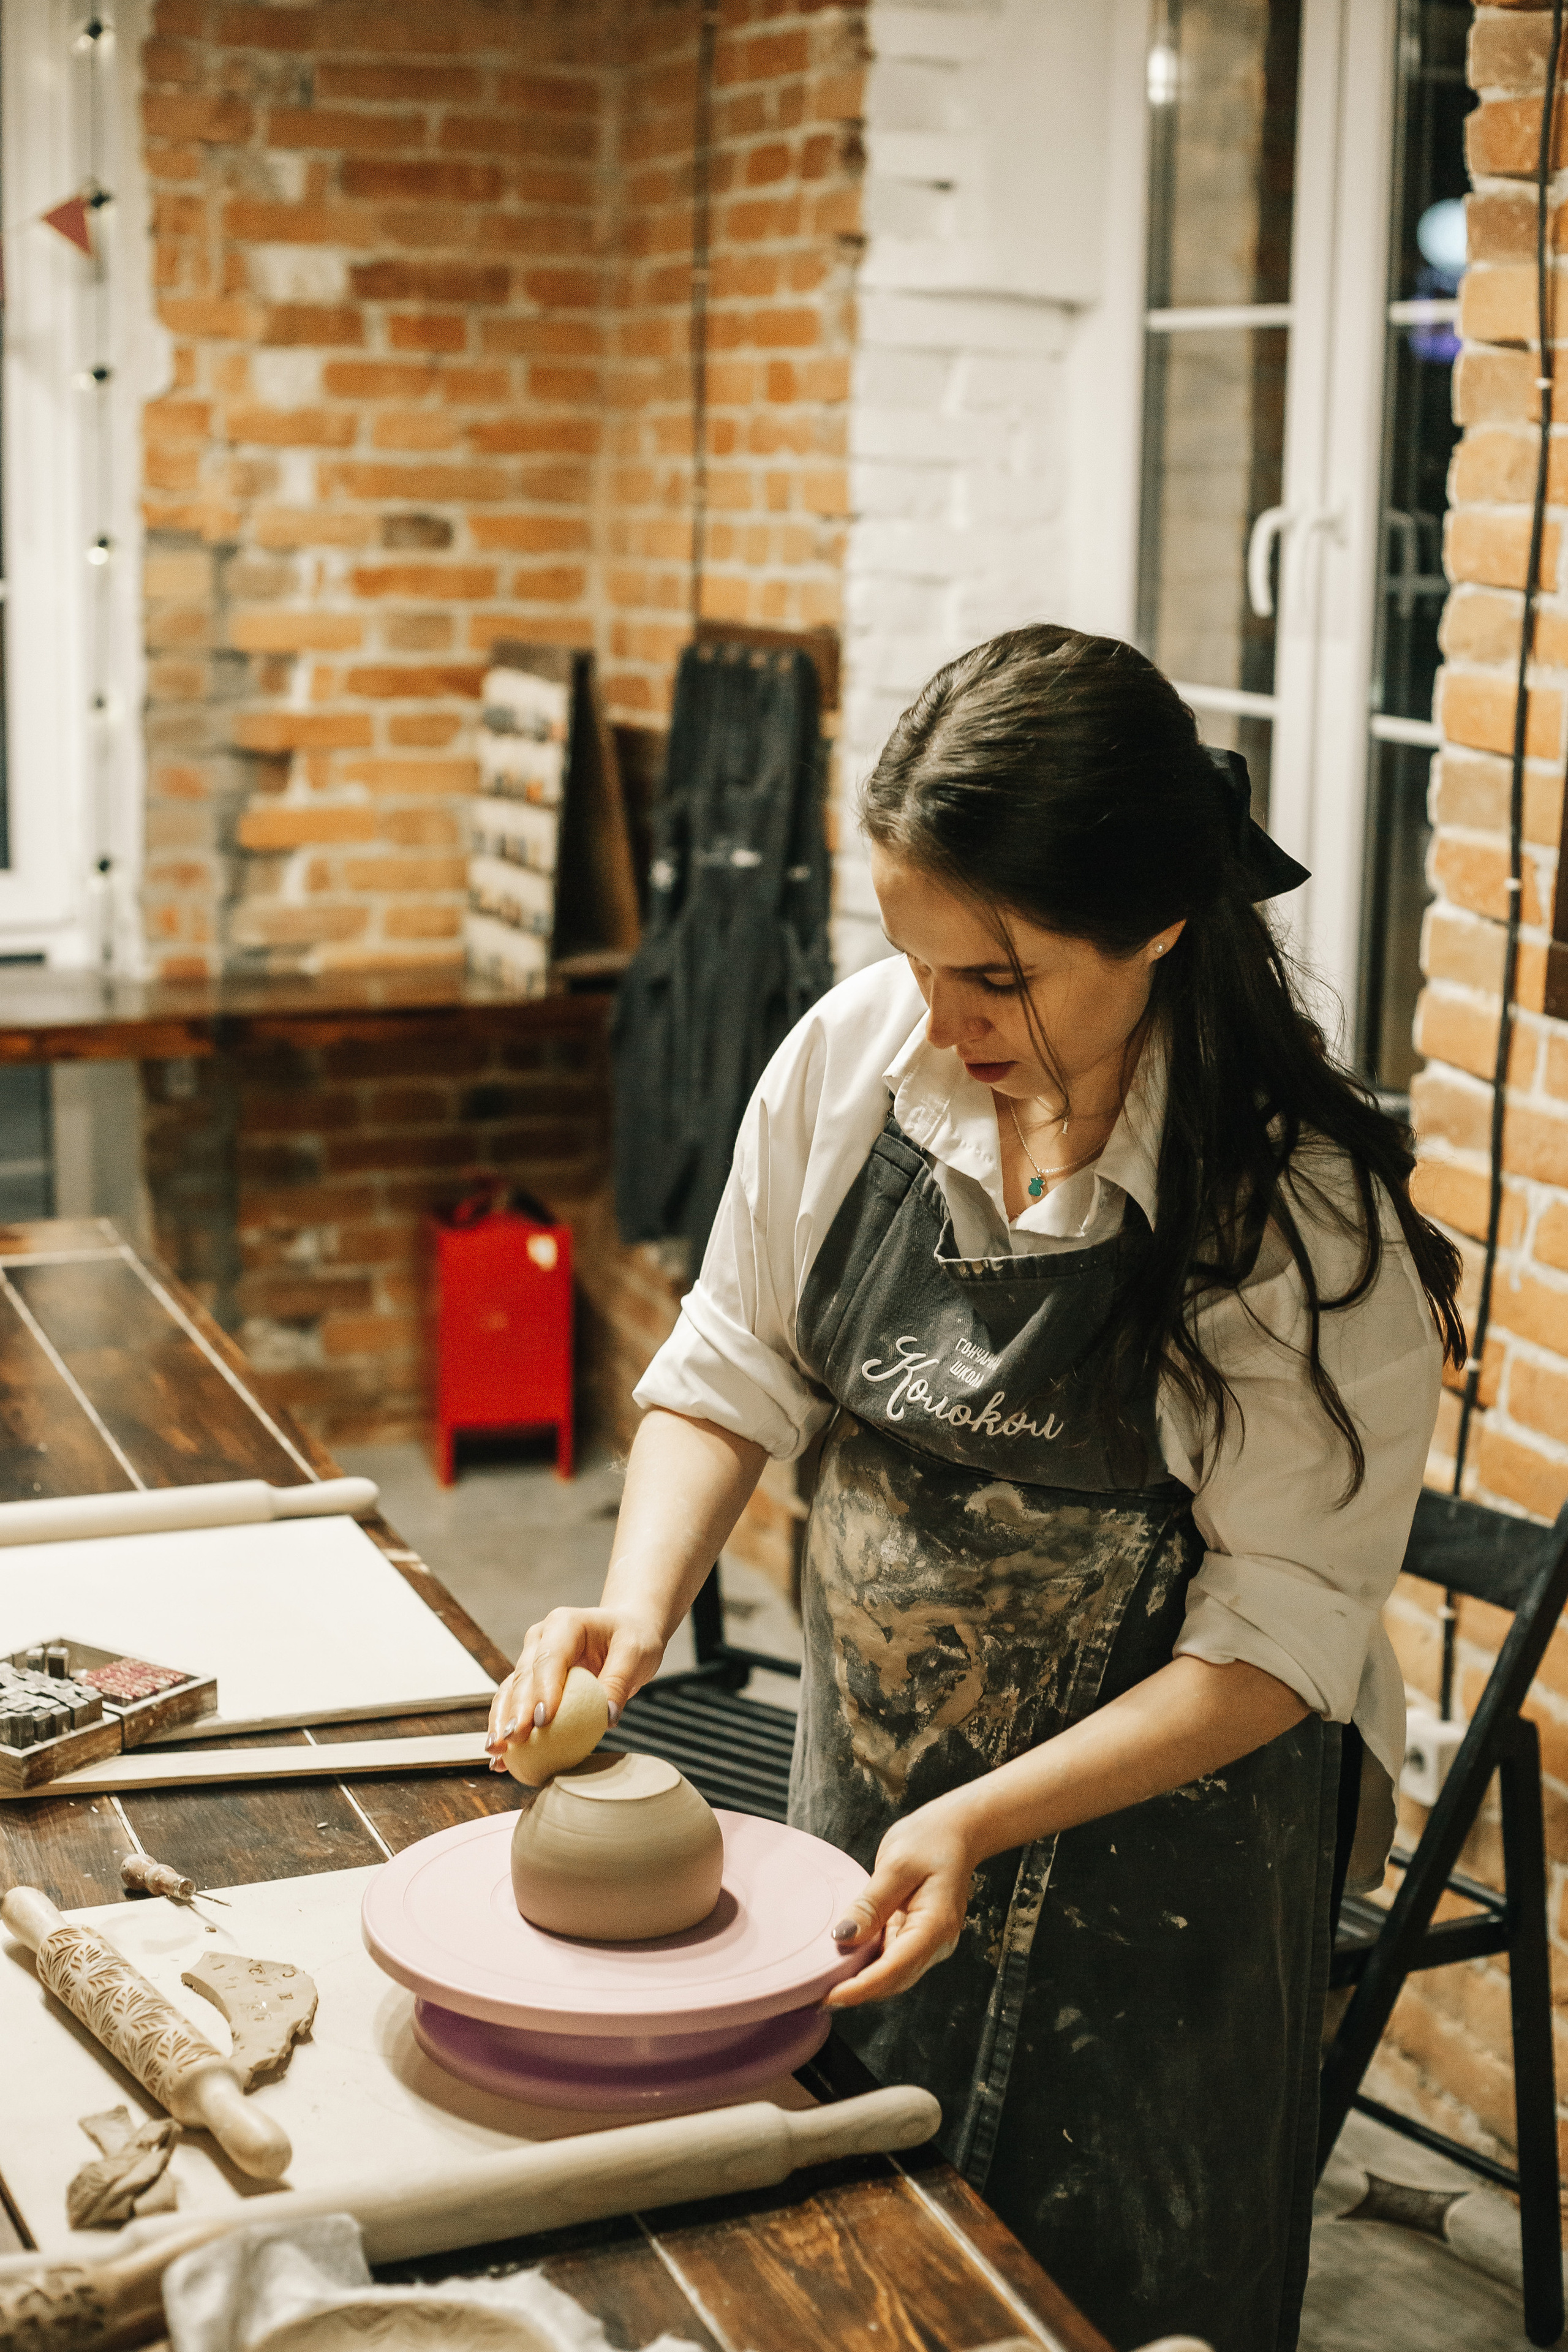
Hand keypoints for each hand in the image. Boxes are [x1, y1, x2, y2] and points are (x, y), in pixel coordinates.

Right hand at [484, 1606, 665, 1771]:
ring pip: (509, 1692)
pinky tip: (500, 1760)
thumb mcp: (636, 1654)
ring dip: (500, 1722)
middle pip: (524, 1677)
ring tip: (497, 1752)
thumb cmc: (632, 1638)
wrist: (625, 1630)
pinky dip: (504, 1730)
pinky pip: (512, 1705)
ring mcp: (531, 1659)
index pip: (550, 1659)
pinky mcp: (531, 1681)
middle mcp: (540, 1639)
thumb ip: (619, 1683)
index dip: (543, 1690)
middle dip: (516, 1711)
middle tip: (514, 1740)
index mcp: (565, 1624)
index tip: (541, 1721)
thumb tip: (607, 1718)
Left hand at [823, 1801, 975, 2006]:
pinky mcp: (918, 1936)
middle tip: (814, 1997)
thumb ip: (870, 1904)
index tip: (828, 1997)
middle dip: (857, 1993)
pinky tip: (844, 1964)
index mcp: (935, 1925)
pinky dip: (868, 1965)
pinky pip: (892, 1958)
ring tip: (823, 1985)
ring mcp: (929, 1942)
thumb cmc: (930, 1840)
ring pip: (892, 1974)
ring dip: (861, 1983)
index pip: (894, 1969)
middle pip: (893, 1980)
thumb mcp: (896, 1865)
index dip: (860, 1988)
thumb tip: (843, 1937)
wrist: (956, 1830)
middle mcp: (937, 1942)